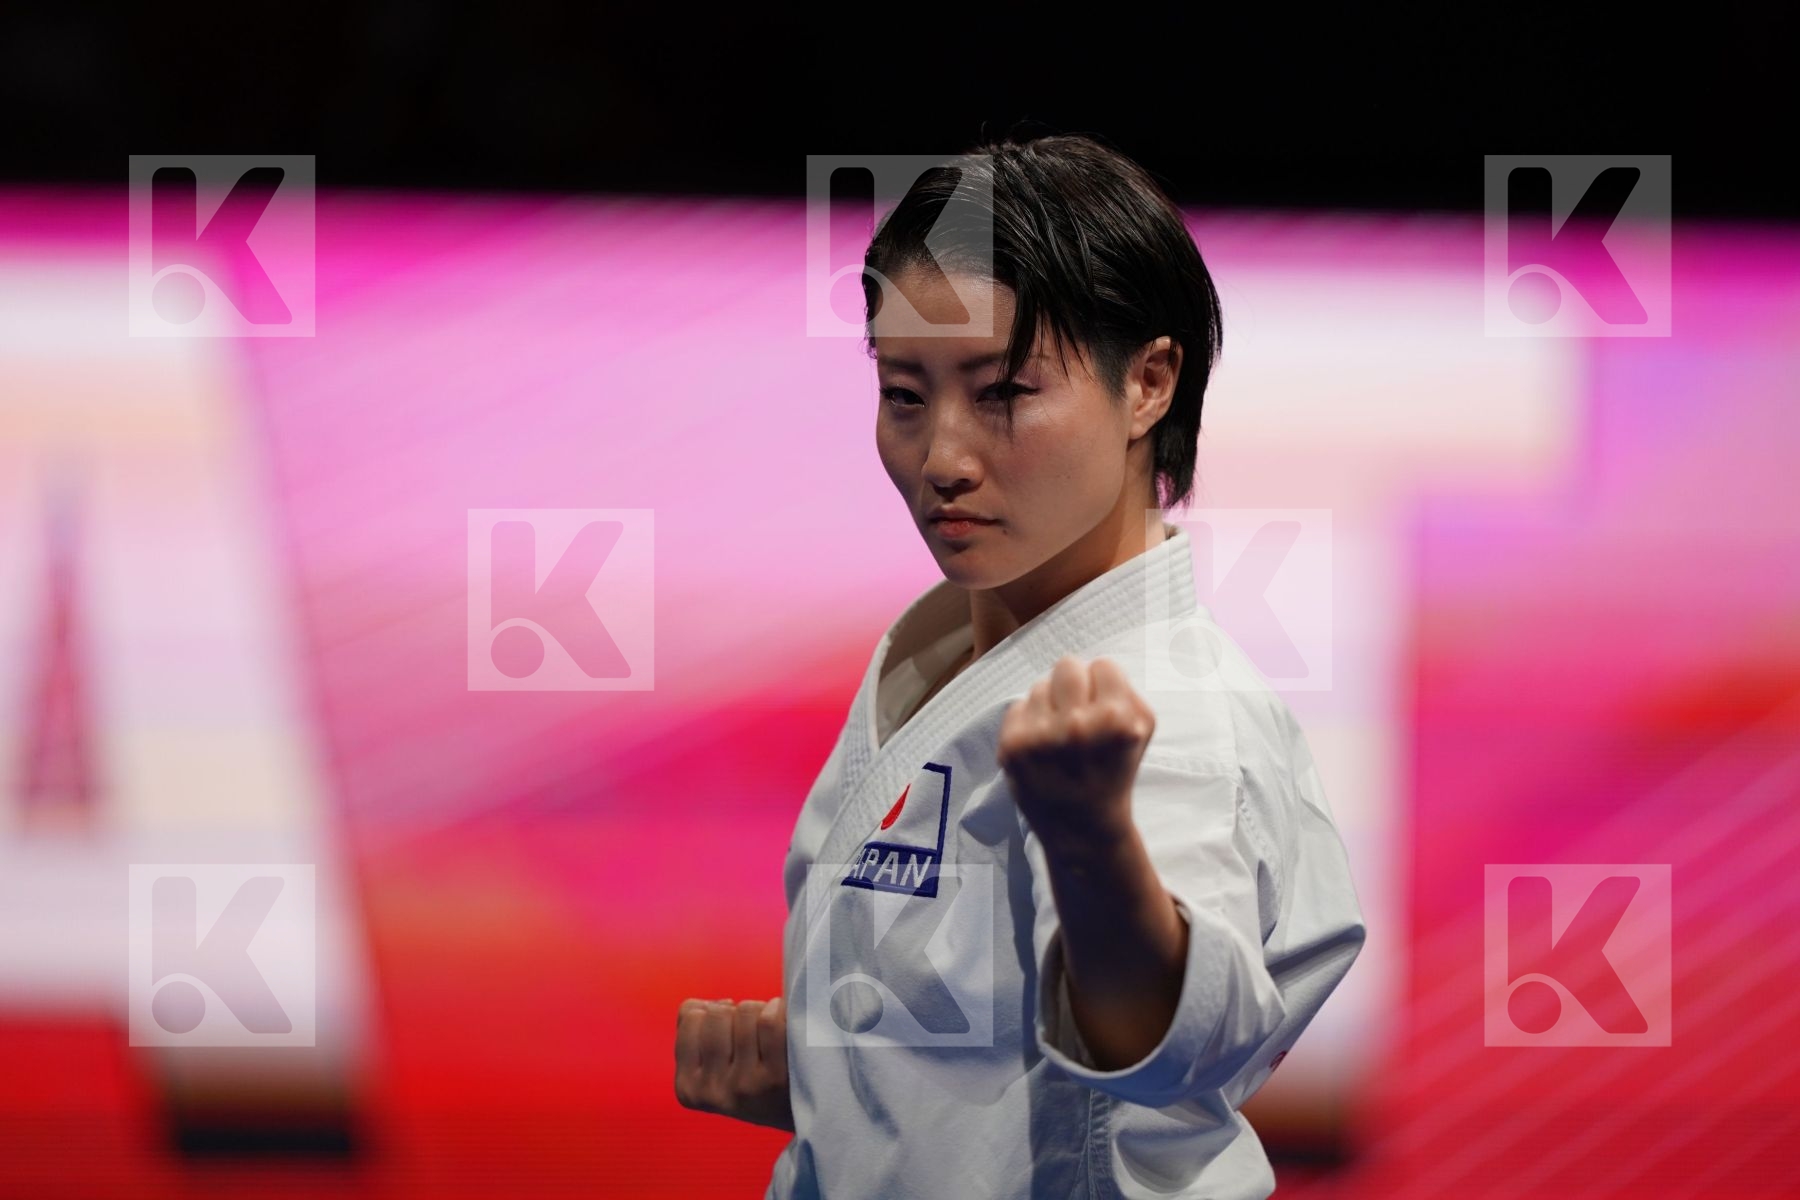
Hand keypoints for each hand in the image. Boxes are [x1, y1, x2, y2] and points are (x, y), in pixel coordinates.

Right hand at [673, 997, 793, 1131]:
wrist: (809, 1107)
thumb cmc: (757, 1073)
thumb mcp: (715, 1063)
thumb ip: (696, 1029)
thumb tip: (704, 1005)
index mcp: (688, 1088)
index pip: (691, 1016)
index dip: (714, 1011)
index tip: (730, 1029)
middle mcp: (712, 1092)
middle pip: (717, 1013)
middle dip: (737, 1012)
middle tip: (753, 1032)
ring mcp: (743, 1086)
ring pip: (744, 1012)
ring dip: (761, 1010)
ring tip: (771, 1031)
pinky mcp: (775, 1078)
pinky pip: (768, 1022)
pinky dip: (779, 1011)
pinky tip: (785, 1023)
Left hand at [997, 655, 1153, 857]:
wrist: (1083, 826)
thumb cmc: (1113, 770)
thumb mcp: (1142, 730)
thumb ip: (1125, 688)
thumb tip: (1093, 665)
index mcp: (1117, 719)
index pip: (1103, 665)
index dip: (1105, 686)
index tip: (1103, 710)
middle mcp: (1077, 725)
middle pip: (1067, 665)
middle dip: (1074, 686)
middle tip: (1078, 715)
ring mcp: (1041, 736)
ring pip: (1040, 685)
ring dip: (1050, 705)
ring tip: (1060, 738)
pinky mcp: (1012, 746)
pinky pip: (1018, 705)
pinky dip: (1029, 722)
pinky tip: (1041, 748)